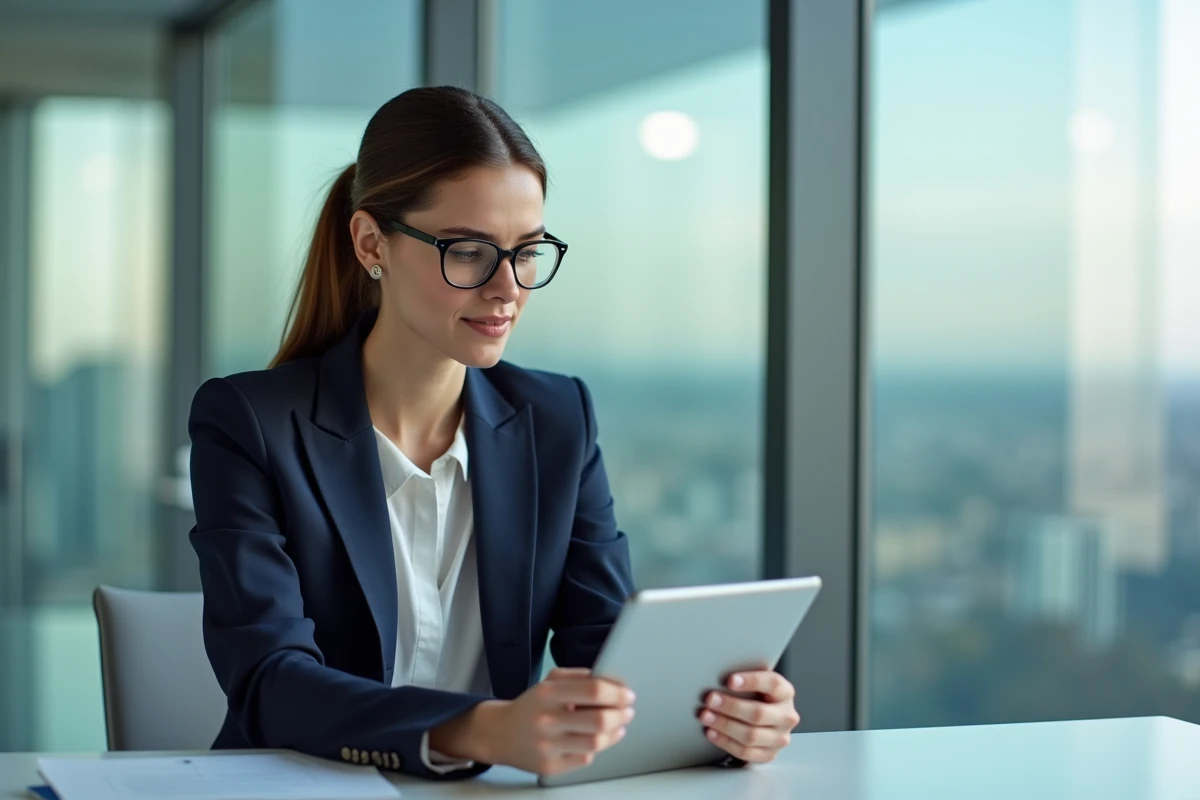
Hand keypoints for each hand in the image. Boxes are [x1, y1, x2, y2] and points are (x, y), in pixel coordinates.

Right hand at [436, 668, 634, 775]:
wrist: (500, 733)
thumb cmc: (531, 706)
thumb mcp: (549, 681)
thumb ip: (579, 677)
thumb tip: (613, 681)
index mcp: (548, 694)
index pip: (593, 690)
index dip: (617, 693)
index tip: (628, 694)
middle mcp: (547, 720)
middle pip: (599, 720)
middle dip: (621, 714)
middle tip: (628, 711)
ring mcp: (548, 746)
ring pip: (596, 742)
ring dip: (614, 732)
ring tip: (618, 725)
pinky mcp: (550, 766)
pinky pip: (585, 758)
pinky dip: (597, 747)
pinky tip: (598, 738)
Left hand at [697, 671, 799, 763]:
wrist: (765, 722)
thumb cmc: (756, 697)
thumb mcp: (756, 685)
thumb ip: (743, 680)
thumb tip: (716, 675)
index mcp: (785, 693)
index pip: (773, 684)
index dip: (751, 681)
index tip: (729, 680)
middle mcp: (786, 716)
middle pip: (759, 713)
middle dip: (730, 706)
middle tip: (710, 700)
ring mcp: (780, 738)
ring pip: (751, 735)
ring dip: (724, 725)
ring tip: (706, 716)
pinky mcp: (769, 755)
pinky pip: (745, 752)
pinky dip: (725, 742)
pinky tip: (711, 733)